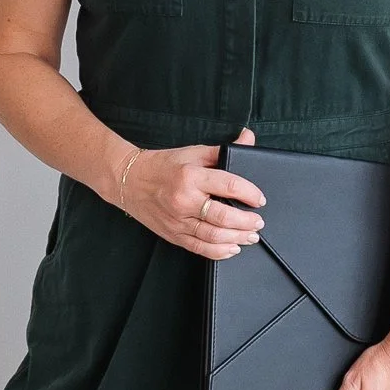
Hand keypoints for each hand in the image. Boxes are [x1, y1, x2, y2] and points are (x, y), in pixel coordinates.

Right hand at [120, 128, 265, 260]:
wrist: (129, 181)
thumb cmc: (163, 165)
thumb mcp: (193, 152)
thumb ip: (222, 150)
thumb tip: (248, 138)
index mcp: (191, 177)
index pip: (228, 186)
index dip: (250, 194)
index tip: (260, 199)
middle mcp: (184, 201)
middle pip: (223, 217)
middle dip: (247, 222)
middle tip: (258, 222)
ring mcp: (178, 221)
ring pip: (214, 237)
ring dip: (237, 238)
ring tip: (251, 236)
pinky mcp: (174, 235)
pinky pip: (200, 248)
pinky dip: (219, 252)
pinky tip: (232, 248)